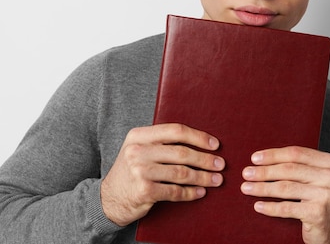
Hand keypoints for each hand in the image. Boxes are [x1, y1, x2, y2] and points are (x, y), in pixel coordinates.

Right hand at [100, 123, 224, 225]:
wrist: (108, 198)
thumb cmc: (131, 170)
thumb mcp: (139, 149)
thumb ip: (161, 142)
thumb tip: (199, 140)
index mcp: (139, 135)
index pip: (175, 131)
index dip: (198, 137)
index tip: (215, 144)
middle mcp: (138, 151)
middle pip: (181, 152)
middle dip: (205, 159)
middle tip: (220, 164)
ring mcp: (140, 171)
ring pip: (181, 173)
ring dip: (202, 177)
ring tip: (216, 179)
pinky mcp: (144, 191)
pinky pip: (174, 191)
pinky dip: (190, 193)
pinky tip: (200, 192)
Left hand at [240, 146, 329, 243]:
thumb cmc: (319, 200)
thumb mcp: (315, 178)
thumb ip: (298, 166)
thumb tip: (263, 160)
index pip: (296, 153)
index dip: (273, 155)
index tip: (255, 158)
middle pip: (289, 169)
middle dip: (264, 171)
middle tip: (246, 173)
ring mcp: (326, 195)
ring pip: (285, 187)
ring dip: (262, 188)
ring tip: (247, 188)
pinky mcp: (318, 213)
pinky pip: (287, 208)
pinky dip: (270, 207)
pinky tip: (258, 206)